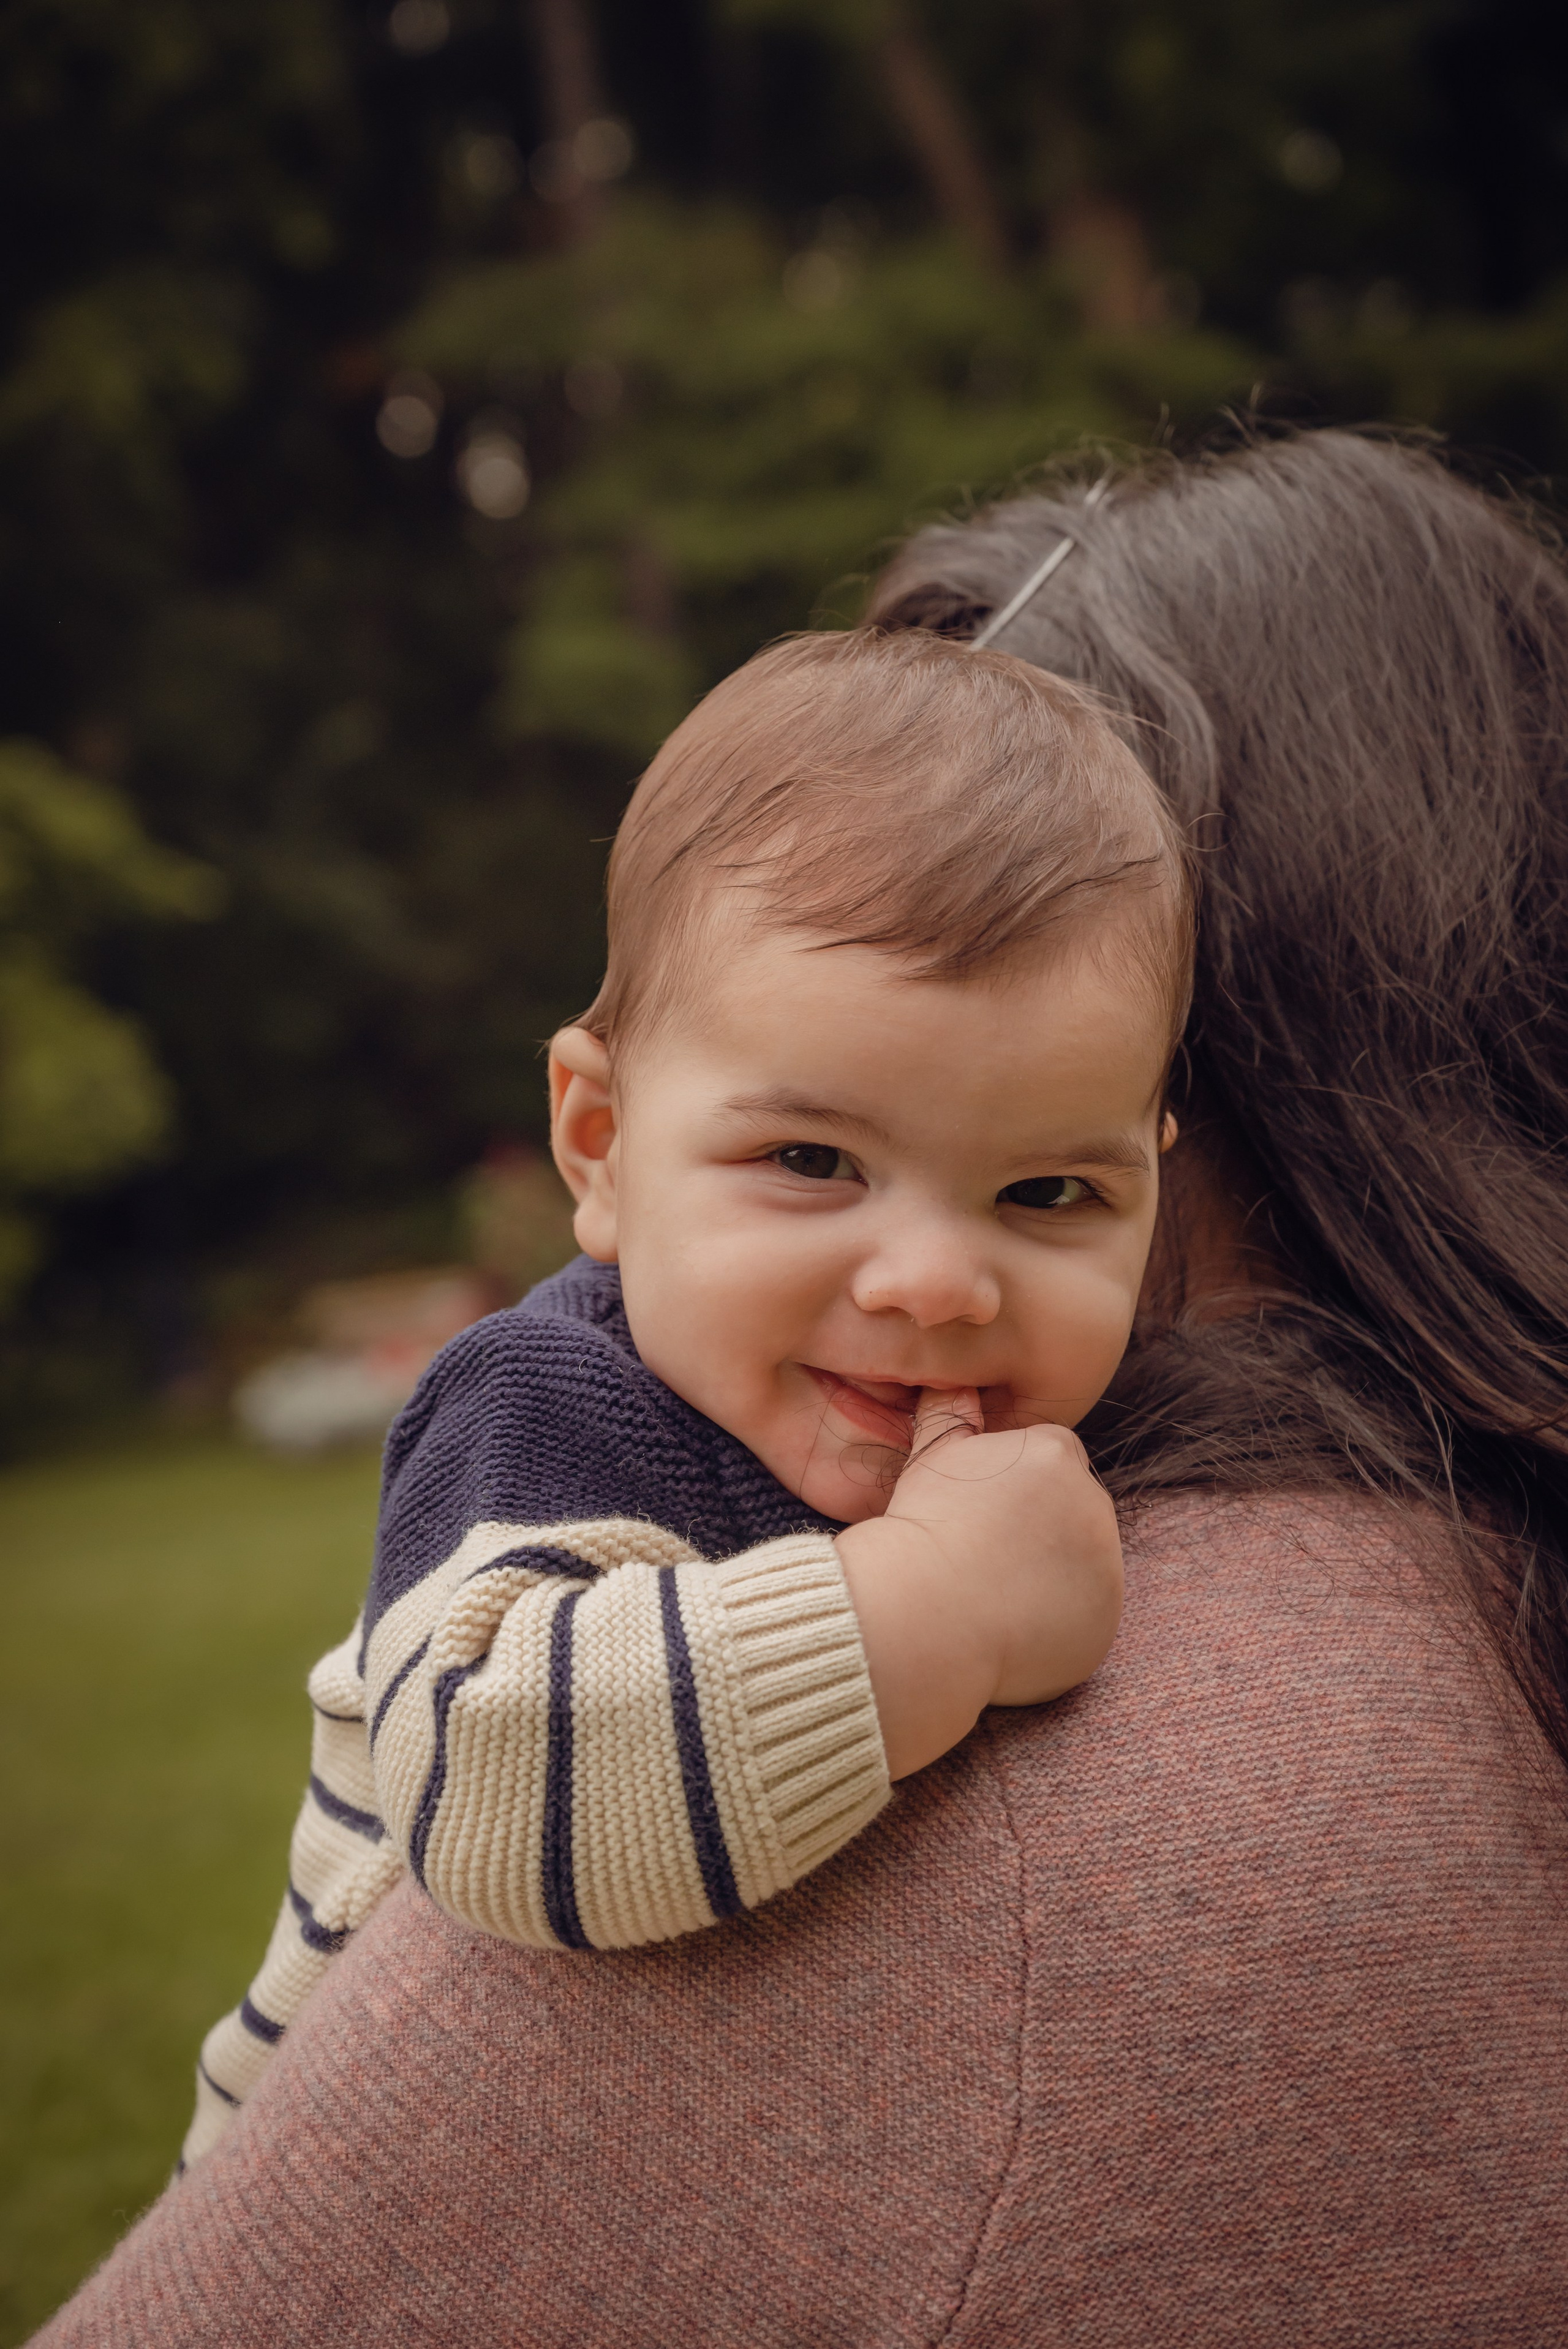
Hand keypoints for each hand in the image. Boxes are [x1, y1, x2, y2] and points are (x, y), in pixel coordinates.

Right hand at [834, 1389, 1122, 1779]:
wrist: (921, 1613)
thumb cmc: (921, 1527)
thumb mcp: (931, 1455)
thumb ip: (951, 1410)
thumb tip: (952, 1379)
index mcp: (1057, 1455)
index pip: (1052, 1459)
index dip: (1017, 1485)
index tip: (983, 1512)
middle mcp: (1095, 1506)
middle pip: (1073, 1510)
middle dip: (1041, 1528)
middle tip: (987, 1554)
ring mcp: (1107, 1568)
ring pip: (1083, 1563)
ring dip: (1052, 1574)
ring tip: (994, 1592)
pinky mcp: (1105, 1622)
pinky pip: (1086, 1615)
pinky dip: (1059, 1621)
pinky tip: (1011, 1625)